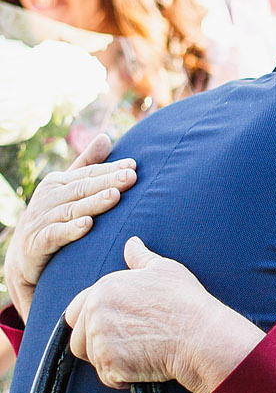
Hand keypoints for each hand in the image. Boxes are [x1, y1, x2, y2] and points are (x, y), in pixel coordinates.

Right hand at [4, 136, 136, 320]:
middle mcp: (48, 198)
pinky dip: (70, 230)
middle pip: (82, 188)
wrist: (24, 255)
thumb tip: (105, 137)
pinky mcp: (37, 243)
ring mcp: (41, 220)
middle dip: (108, 182)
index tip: (134, 166)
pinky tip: (87, 225)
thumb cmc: (53, 217)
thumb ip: (87, 165)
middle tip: (131, 177)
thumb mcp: (68, 189)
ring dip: (93, 203)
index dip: (111, 169)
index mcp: (58, 182)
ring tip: (114, 197)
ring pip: (72, 210)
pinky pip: (55, 234)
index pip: (89, 174)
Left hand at [65, 237, 263, 392]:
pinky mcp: (108, 364)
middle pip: (77, 338)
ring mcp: (99, 339)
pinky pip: (107, 377)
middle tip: (127, 346)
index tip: (116, 330)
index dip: (92, 323)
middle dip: (96, 345)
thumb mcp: (165, 269)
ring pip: (92, 358)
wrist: (200, 336)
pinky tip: (144, 366)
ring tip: (139, 355)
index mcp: (103, 287)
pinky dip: (122, 377)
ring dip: (110, 362)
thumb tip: (131, 242)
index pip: (75, 311)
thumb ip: (140, 257)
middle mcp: (94, 312)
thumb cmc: (186, 301)